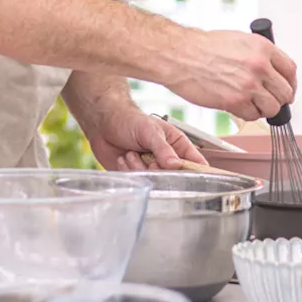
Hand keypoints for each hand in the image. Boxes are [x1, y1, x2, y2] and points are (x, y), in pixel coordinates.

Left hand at [81, 107, 206, 171]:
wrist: (104, 123)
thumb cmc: (130, 120)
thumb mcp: (149, 131)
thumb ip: (163, 148)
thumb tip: (175, 165)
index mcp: (177, 145)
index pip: (195, 162)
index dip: (198, 171)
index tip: (195, 179)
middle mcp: (166, 159)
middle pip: (174, 177)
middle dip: (158, 169)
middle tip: (149, 160)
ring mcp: (151, 168)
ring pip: (154, 181)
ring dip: (139, 167)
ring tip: (132, 153)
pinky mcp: (136, 175)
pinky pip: (137, 182)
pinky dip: (128, 170)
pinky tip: (124, 158)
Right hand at [162, 30, 296, 121]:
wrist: (180, 55)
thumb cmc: (203, 47)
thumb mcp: (239, 40)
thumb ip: (259, 55)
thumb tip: (273, 71)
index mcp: (262, 48)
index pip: (290, 70)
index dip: (290, 83)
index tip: (287, 88)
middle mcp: (259, 66)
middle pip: (285, 92)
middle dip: (279, 99)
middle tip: (270, 100)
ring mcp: (248, 85)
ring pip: (272, 107)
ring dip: (264, 108)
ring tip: (252, 103)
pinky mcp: (235, 101)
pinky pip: (253, 116)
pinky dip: (248, 114)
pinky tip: (238, 105)